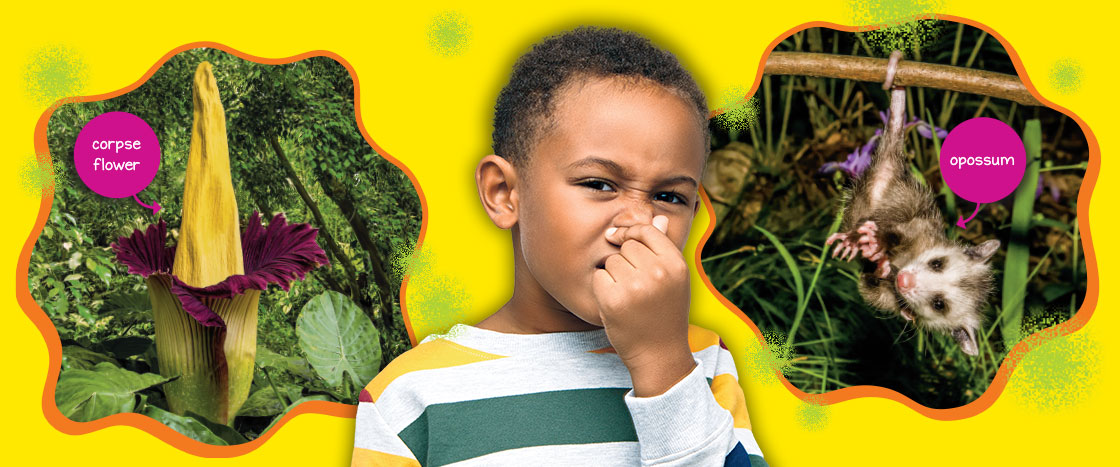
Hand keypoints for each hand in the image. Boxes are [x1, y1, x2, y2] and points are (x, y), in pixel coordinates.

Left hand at [593, 215, 695, 395]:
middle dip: (624, 259)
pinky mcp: (614, 300)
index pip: (647, 230)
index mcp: (675, 264)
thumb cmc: (665, 313)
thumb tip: (658, 218)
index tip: (619, 237)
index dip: (631, 231)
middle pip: (626, 245)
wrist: (659, 354)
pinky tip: (615, 303)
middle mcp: (657, 273)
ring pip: (610, 260)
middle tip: (635, 284)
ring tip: (627, 296)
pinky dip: (601, 288)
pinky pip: (598, 277)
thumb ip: (665, 248)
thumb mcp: (674, 280)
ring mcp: (635, 286)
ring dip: (612, 275)